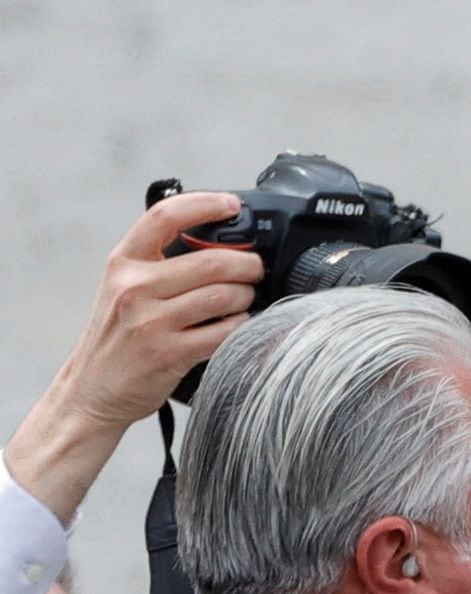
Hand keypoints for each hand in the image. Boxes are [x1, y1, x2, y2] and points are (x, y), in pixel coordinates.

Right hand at [54, 191, 264, 425]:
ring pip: (224, 296)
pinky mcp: (168, 354)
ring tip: (244, 300)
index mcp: (123, 262)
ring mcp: (150, 321)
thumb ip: (160, 263)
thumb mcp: (124, 288)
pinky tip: (236, 326)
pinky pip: (225, 332)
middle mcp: (134, 287)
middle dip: (248, 265)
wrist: (91, 389)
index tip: (231, 205)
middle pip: (213, 261)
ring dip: (246, 297)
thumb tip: (219, 243)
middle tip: (255, 270)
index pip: (164, 217)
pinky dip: (241, 326)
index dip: (205, 204)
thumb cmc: (118, 335)